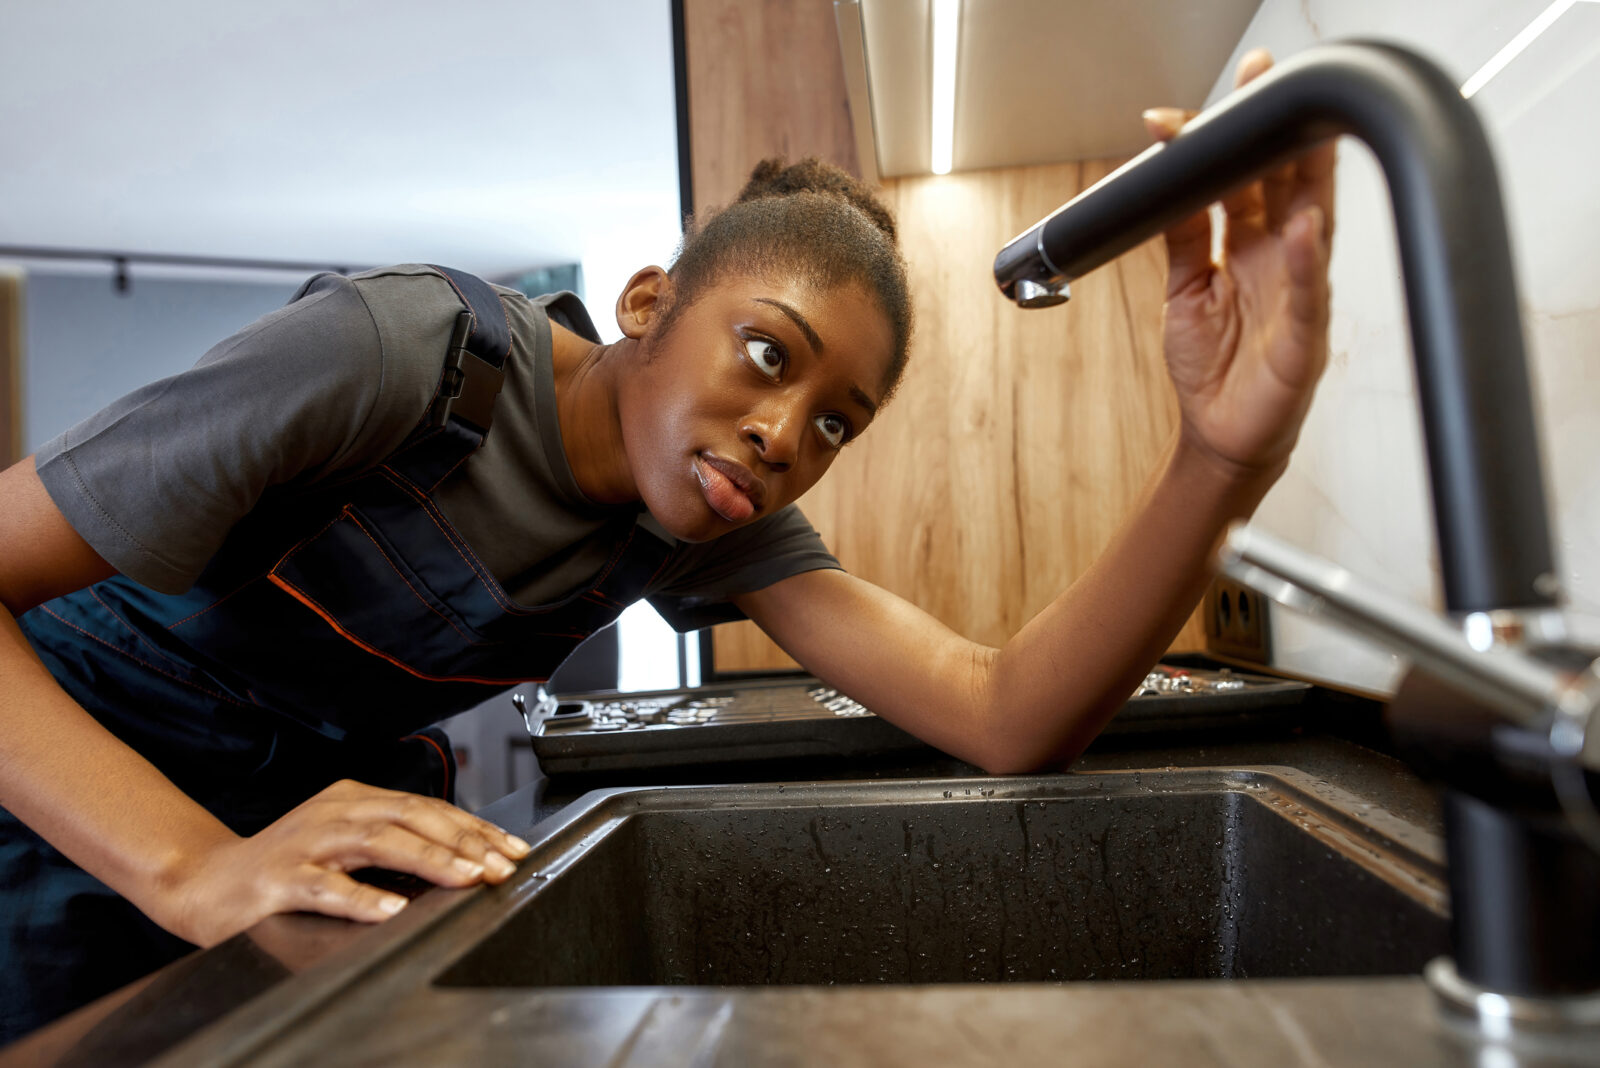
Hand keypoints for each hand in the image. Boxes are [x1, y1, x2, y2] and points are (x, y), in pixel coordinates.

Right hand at [162, 779, 531, 946]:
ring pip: (379, 842)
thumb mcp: (343, 846)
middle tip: (504, 864)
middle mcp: (335, 812)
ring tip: (467, 877)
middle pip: (412, 818)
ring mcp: (306, 842)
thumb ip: (393, 846)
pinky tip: (392, 908)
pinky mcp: (280, 877)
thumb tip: (461, 859)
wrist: (202, 881)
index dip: (474, 827)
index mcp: (354, 800)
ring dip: (429, 859)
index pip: (428, 808)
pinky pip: (327, 886)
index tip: (513, 848)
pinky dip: (362, 897)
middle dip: (465, 841)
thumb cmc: (281, 868)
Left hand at [1143, 49, 1335, 478]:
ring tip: (1300, 135)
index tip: (1206, 103)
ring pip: (1307, 226)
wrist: (1219, 435)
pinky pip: (1309, 294)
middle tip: (1263, 80)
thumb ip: (1180, 237)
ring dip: (1304, 179)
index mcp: (1249, 247)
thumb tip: (1161, 183)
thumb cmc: (1211, 367)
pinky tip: (1303, 229)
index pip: (1247, 178)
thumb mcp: (1184, 291)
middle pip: (1284, 184)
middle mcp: (1278, 262)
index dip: (1231, 140)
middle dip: (1277, 133)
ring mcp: (1296, 296)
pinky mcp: (1302, 339)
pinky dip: (1306, 261)